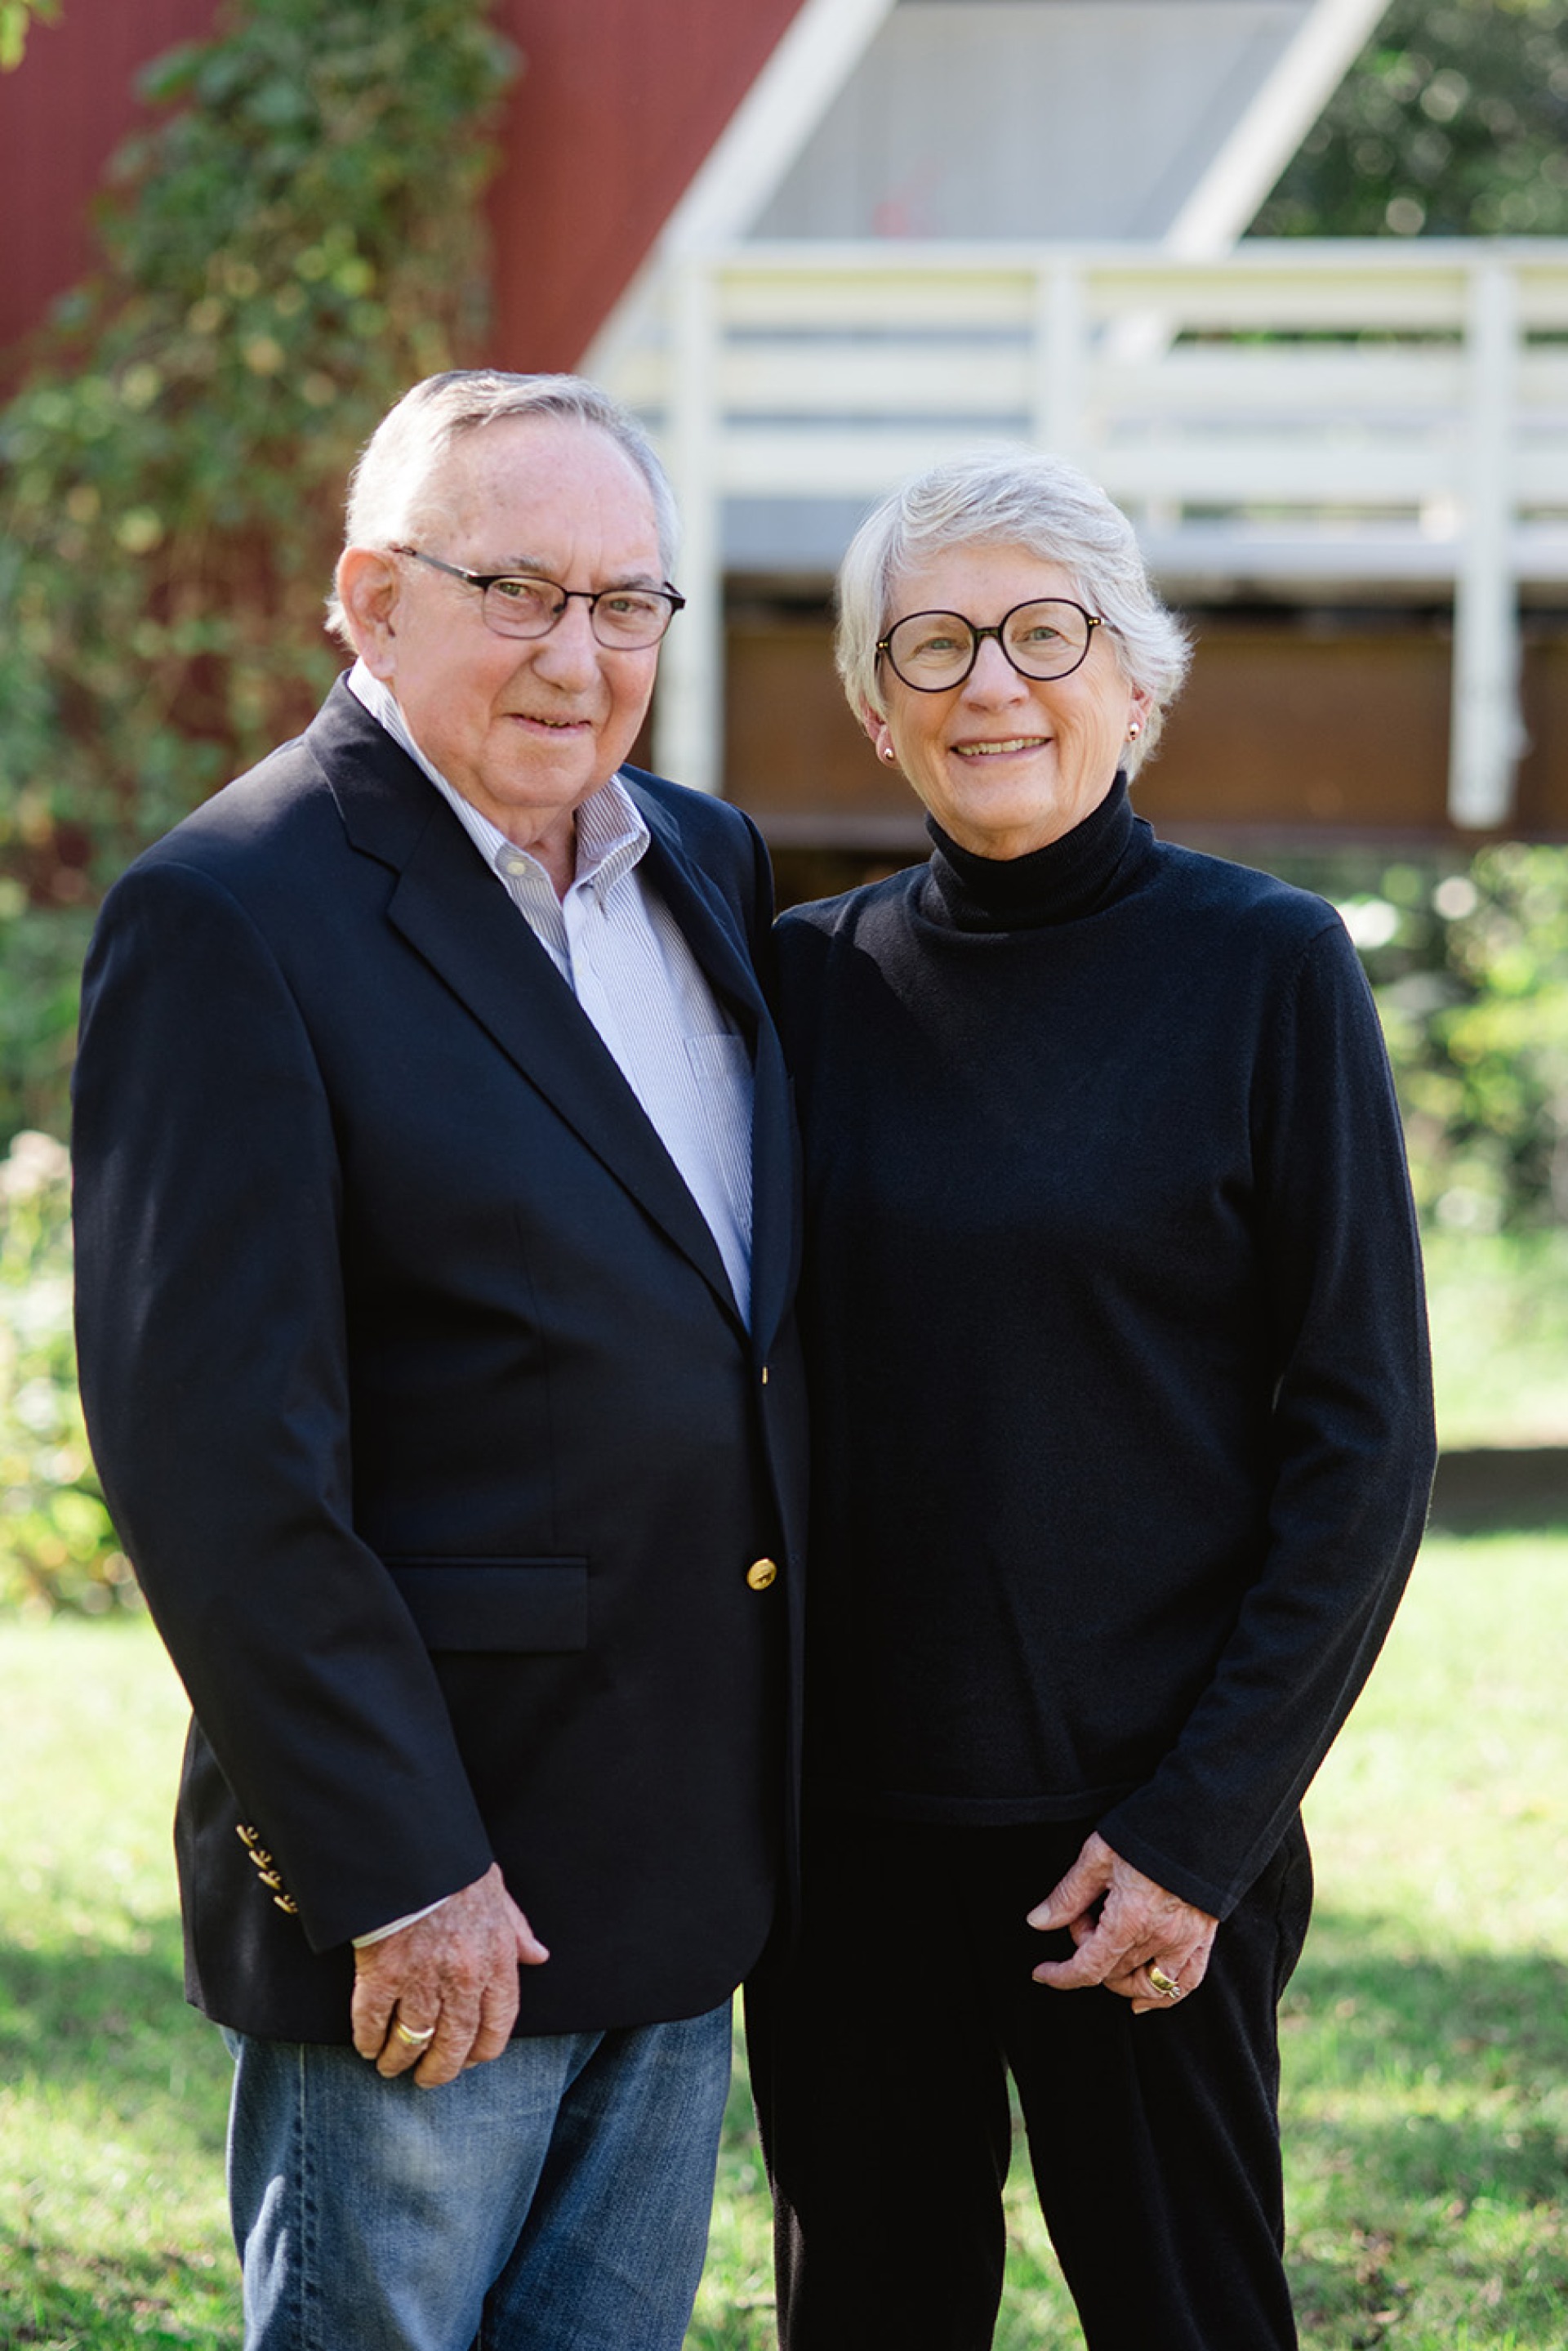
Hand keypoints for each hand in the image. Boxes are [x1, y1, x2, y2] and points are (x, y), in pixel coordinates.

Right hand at [350, 1863, 548, 2085]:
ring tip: (392, 2065)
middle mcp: (463, 1979)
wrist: (411, 1849)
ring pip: (413, 2041)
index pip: (497, 2027)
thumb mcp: (498, 1895)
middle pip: (454, 2046)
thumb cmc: (455, 1871)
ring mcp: (421, 1980)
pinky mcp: (382, 1975)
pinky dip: (369, 2040)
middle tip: (427, 2078)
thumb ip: (518, 1931)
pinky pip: (374, 2024)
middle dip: (439, 2071)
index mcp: (496, 1961)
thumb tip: (537, 1956)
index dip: (482, 2051)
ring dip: (400, 2060)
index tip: (469, 2060)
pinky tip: (367, 2046)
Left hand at [1026, 1832, 1217, 2013]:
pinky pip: (1186, 1982)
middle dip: (1088, 1950)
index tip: (1042, 1973)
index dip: (1061, 1975)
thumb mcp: (1098, 1856)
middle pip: (1112, 1970)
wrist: (1199, 1816)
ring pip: (1146, 1985)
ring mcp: (1185, 1941)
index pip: (1089, 1967)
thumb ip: (1068, 1894)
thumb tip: (1038, 1921)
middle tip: (1085, 1914)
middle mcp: (1159, 1938)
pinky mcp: (1203, 1937)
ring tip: (1107, 1946)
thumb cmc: (1147, 1831)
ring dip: (1119, 1977)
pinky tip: (1142, 1999)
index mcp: (1129, 1919)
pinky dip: (1163, 1995)